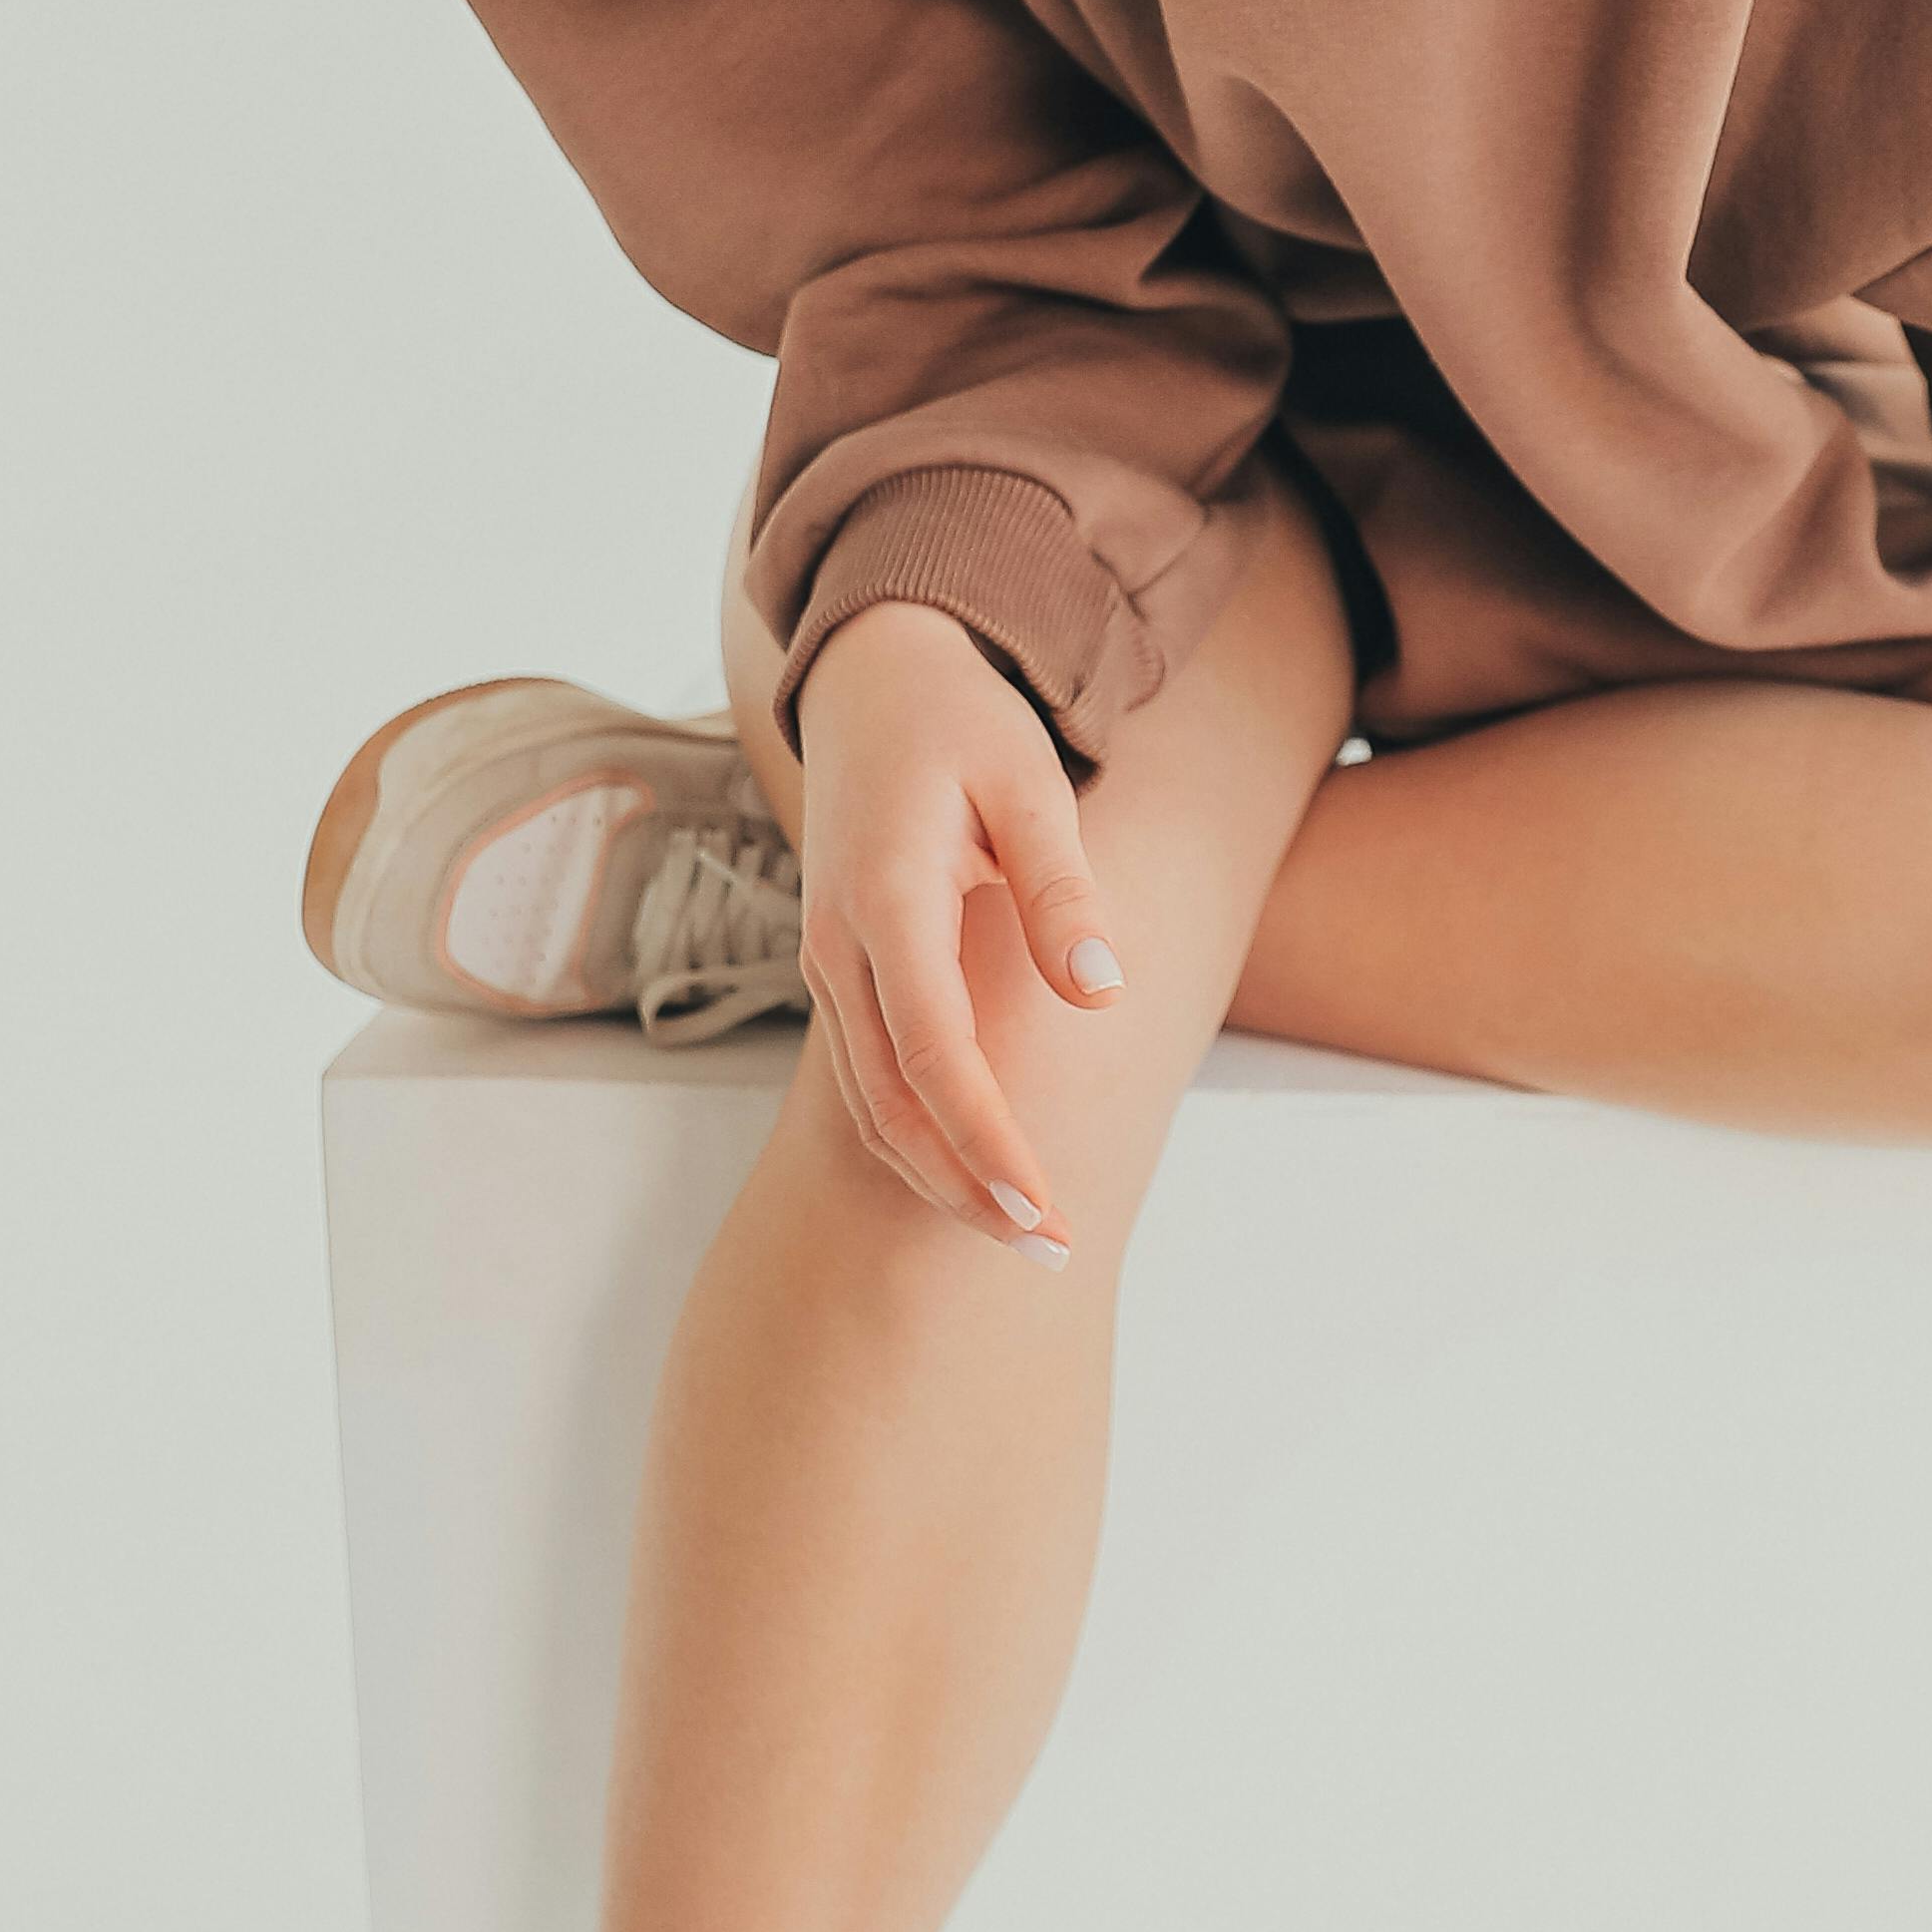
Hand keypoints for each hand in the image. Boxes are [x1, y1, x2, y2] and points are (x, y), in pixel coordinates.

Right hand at [788, 598, 1126, 1254]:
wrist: (873, 680)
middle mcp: (839, 945)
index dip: (985, 1137)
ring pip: (872, 1104)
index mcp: (885, 896)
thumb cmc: (962, 724)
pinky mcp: (839, 972)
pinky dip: (915, 1139)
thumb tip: (1103, 989)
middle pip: (893, 1101)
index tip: (1040, 1203)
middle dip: (966, 1187)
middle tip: (1050, 1250)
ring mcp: (827, 963)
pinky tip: (971, 1177)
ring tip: (1024, 1236)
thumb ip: (1063, 887)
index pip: (934, 1049)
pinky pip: (868, 1078)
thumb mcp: (1031, 783)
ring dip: (941, 1177)